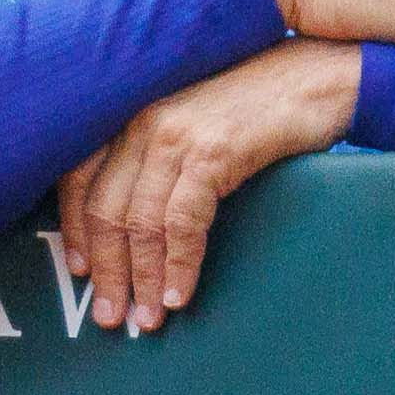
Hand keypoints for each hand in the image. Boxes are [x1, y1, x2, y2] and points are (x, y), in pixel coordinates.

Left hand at [60, 37, 361, 333]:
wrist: (318, 75)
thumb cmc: (259, 102)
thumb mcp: (193, 119)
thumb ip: (159, 154)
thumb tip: (134, 219)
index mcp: (131, 110)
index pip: (78, 176)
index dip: (75, 229)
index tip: (79, 270)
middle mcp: (143, 119)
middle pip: (104, 209)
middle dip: (106, 271)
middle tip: (110, 316)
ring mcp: (176, 134)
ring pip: (140, 222)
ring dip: (143, 279)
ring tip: (148, 319)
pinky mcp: (213, 152)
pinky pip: (183, 223)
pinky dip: (180, 265)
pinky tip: (181, 294)